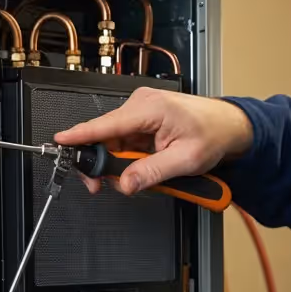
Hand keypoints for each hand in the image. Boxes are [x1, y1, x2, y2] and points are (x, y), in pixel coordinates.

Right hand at [53, 87, 252, 194]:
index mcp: (149, 108)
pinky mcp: (142, 121)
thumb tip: (125, 183)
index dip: (79, 136)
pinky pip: (124, 142)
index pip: (105, 124)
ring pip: (113, 143)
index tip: (60, 142)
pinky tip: (141, 166)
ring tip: (138, 177)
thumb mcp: (185, 160)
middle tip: (105, 186)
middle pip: (104, 137)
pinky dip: (127, 158)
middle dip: (104, 164)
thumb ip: (152, 173)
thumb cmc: (214, 133)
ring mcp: (140, 112)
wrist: (230, 126)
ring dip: (118, 164)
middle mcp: (141, 105)